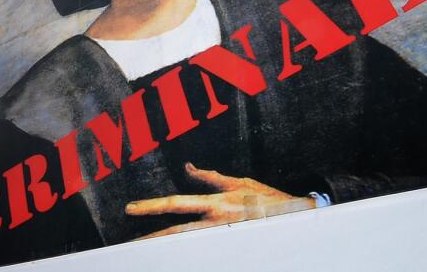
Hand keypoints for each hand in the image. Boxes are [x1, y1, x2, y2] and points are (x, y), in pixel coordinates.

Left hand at [125, 162, 315, 237]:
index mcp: (215, 204)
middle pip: (176, 232)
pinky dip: (188, 253)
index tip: (129, 209)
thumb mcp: (239, 182)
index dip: (150, 206)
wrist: (298, 219)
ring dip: (166, 248)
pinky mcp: (232, 247)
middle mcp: (216, 224)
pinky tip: (175, 257)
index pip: (175, 204)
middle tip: (127, 245)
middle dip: (150, 238)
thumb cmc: (268, 199)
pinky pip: (204, 251)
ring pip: (187, 245)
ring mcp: (224, 238)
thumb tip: (187, 168)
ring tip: (144, 251)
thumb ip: (209, 178)